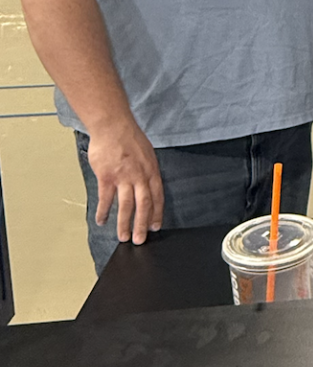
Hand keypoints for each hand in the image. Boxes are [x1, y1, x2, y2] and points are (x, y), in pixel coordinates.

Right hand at [87, 122, 163, 244]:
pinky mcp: (107, 177)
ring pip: (126, 206)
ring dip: (124, 223)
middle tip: (140, 240)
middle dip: (142, 225)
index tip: (156, 226)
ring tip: (122, 237)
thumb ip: (147, 171)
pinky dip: (103, 212)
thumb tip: (148, 186)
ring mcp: (123, 177)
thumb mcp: (148, 153)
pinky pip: (106, 199)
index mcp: (151, 171)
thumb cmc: (130, 138)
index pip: (157, 197)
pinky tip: (101, 221)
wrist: (113, 126)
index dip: (157, 213)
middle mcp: (140, 176)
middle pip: (143, 205)